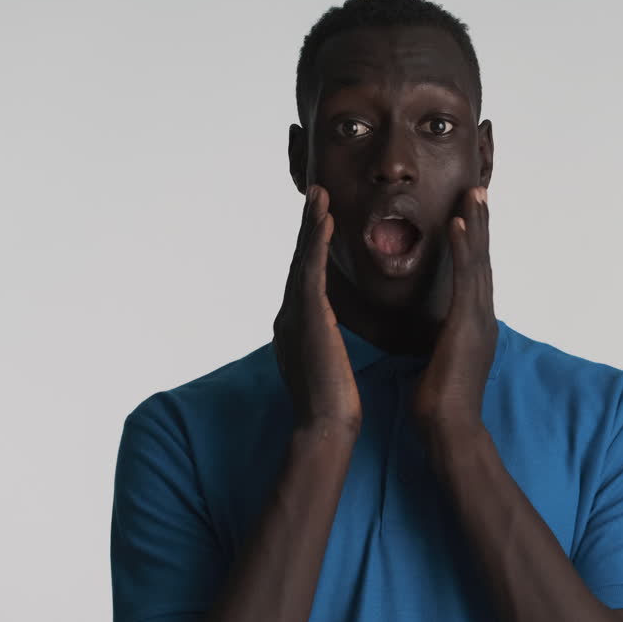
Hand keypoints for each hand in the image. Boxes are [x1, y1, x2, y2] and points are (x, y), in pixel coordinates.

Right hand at [272, 185, 361, 431]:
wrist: (325, 427)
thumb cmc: (333, 404)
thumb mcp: (328, 363)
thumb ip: (324, 341)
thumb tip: (329, 332)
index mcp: (296, 326)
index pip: (304, 277)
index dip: (311, 246)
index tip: (321, 220)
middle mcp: (289, 315)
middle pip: (299, 261)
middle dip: (307, 227)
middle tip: (315, 194)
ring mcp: (295, 315)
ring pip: (302, 260)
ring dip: (311, 225)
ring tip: (319, 195)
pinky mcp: (308, 318)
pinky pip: (312, 272)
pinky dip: (318, 244)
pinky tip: (327, 221)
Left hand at [411, 186, 495, 436]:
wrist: (452, 430)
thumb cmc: (440, 404)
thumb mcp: (439, 361)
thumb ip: (440, 341)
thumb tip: (432, 333)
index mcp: (473, 323)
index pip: (473, 274)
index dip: (472, 243)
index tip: (468, 214)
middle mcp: (482, 315)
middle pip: (482, 259)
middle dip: (480, 224)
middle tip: (478, 190)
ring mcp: (479, 319)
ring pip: (479, 261)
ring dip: (476, 225)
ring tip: (473, 194)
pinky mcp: (468, 324)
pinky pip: (466, 279)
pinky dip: (464, 250)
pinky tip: (458, 225)